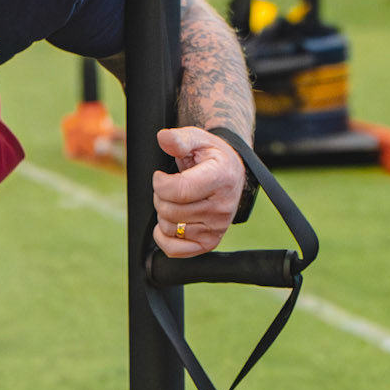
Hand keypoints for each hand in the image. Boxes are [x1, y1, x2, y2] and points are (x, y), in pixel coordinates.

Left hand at [151, 129, 244, 259]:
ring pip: (169, 229)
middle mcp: (222, 207)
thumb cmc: (211, 157)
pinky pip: (174, 250)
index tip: (161, 177)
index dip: (160, 184)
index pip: (178, 190)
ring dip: (163, 214)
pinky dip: (164, 238)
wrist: (230, 175)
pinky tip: (170, 223)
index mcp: (220, 179)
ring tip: (175, 201)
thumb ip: (180, 139)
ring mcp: (217, 228)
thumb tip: (163, 139)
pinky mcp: (209, 243)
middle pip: (170, 211)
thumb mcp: (198, 140)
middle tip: (169, 188)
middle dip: (160, 197)